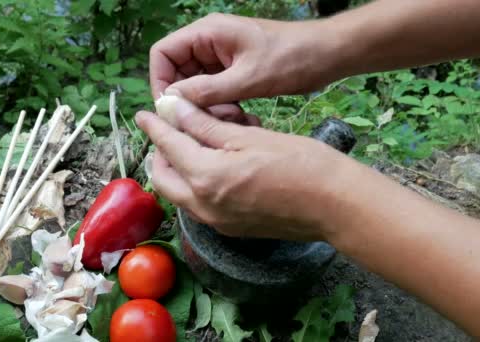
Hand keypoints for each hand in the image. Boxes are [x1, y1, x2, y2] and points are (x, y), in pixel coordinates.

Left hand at [135, 97, 349, 240]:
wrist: (335, 205)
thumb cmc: (299, 162)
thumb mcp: (248, 135)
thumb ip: (205, 124)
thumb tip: (174, 109)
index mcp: (205, 177)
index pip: (167, 146)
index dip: (154, 126)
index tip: (144, 113)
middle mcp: (203, 205)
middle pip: (163, 177)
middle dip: (160, 152)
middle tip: (172, 130)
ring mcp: (216, 221)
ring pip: (179, 193)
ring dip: (177, 169)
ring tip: (195, 145)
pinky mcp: (230, 229)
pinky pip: (198, 204)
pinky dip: (195, 184)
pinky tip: (215, 166)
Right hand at [150, 13, 342, 107]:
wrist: (328, 54)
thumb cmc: (291, 58)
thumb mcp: (247, 78)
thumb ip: (206, 90)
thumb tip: (171, 102)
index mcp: (207, 33)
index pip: (163, 53)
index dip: (160, 81)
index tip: (171, 110)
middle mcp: (209, 42)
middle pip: (177, 71)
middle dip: (186, 97)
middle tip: (203, 120)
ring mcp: (222, 56)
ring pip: (195, 84)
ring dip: (204, 104)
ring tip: (226, 117)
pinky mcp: (234, 69)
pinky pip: (213, 89)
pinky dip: (219, 104)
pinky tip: (235, 114)